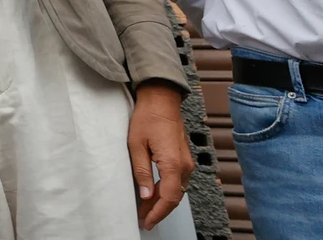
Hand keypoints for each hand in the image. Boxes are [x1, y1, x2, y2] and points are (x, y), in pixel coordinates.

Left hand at [129, 81, 192, 228]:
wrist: (161, 100)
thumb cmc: (148, 118)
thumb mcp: (136, 145)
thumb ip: (141, 172)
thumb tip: (145, 195)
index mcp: (173, 164)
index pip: (167, 198)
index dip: (157, 212)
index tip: (146, 221)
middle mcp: (185, 166)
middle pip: (173, 197)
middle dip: (158, 210)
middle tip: (143, 218)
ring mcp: (186, 162)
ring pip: (176, 190)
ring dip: (162, 201)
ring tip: (145, 208)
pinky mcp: (183, 158)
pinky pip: (177, 181)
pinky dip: (166, 190)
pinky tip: (153, 193)